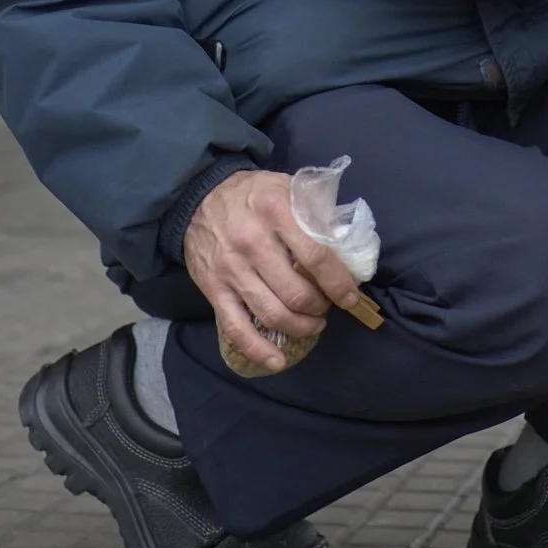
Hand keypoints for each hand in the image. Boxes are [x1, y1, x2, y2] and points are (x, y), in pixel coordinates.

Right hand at [182, 170, 364, 376]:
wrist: (197, 197)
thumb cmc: (251, 194)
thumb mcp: (286, 186)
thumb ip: (315, 209)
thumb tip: (347, 242)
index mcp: (275, 212)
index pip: (316, 257)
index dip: (338, 283)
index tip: (350, 296)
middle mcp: (252, 242)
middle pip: (295, 293)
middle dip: (320, 307)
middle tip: (326, 306)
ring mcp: (230, 268)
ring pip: (272, 313)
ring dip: (300, 327)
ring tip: (313, 324)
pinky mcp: (212, 288)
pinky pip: (236, 328)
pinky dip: (258, 349)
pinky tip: (277, 361)